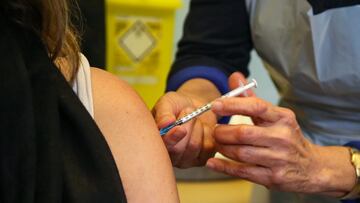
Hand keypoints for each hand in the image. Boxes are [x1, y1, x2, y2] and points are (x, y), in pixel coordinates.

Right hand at [152, 72, 251, 167]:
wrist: (196, 107)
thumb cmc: (177, 106)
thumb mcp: (166, 103)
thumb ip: (163, 114)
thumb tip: (165, 124)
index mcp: (157, 143)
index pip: (162, 148)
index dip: (171, 138)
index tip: (180, 128)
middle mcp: (170, 155)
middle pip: (178, 149)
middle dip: (186, 127)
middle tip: (187, 110)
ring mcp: (186, 159)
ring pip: (193, 146)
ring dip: (197, 127)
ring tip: (194, 118)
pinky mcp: (203, 158)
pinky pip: (207, 147)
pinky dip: (207, 132)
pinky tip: (203, 127)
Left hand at [206, 97, 355, 195]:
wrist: (312, 168)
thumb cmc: (287, 138)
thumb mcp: (274, 116)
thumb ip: (251, 98)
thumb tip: (235, 77)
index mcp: (283, 118)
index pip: (256, 107)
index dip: (233, 105)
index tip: (215, 105)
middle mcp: (282, 137)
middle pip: (243, 133)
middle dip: (223, 132)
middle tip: (215, 131)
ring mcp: (278, 159)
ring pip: (241, 153)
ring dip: (223, 149)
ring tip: (218, 144)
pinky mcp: (273, 177)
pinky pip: (242, 171)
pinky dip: (224, 167)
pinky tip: (213, 163)